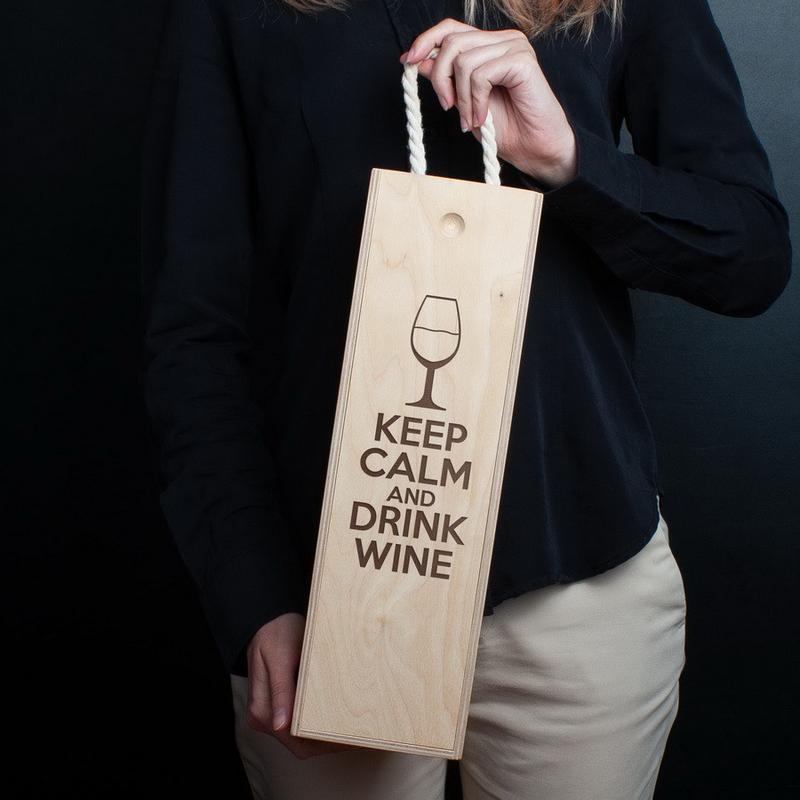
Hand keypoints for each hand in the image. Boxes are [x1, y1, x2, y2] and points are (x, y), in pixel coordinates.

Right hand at [246, 612, 359, 758]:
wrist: (265, 622)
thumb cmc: (276, 634)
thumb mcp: (281, 657)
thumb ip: (280, 690)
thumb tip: (280, 724)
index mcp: (262, 709)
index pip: (294, 739)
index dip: (322, 743)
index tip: (348, 737)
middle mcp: (263, 718)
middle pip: (299, 745)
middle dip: (328, 744)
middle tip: (359, 736)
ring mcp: (271, 715)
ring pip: (300, 739)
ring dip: (324, 737)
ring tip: (352, 729)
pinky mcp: (279, 707)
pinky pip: (299, 725)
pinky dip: (317, 726)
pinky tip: (337, 718)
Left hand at [400, 18, 576, 187]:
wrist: (535, 150)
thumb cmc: (506, 129)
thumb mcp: (465, 101)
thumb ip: (447, 78)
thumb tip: (418, 60)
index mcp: (489, 45)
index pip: (450, 28)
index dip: (425, 41)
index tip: (407, 62)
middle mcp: (502, 40)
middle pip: (452, 42)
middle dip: (440, 78)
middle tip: (448, 108)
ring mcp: (514, 46)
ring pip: (463, 60)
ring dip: (461, 97)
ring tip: (470, 119)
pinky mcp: (522, 60)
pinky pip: (481, 74)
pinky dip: (475, 100)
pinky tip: (481, 117)